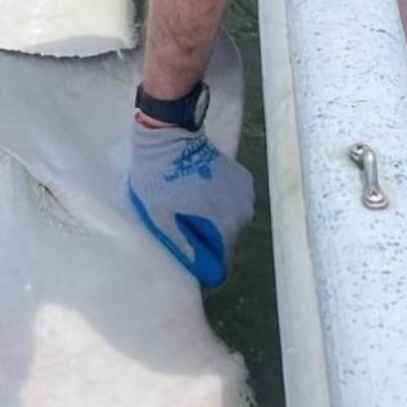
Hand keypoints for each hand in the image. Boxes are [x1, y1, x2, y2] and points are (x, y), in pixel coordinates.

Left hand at [127, 119, 253, 285]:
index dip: (204, 261)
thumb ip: (182, 246)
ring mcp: (246, 195)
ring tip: (192, 204)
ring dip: (215, 219)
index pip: (222, 263)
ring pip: (231, 221)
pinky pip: (233, 202)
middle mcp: (244, 214)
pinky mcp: (244, 179)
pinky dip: (220, 201)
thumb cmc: (160, 179)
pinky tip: (202, 190)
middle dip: (208, 238)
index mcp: (226, 228)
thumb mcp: (160, 218)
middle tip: (183, 222)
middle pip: (227, 241)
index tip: (188, 250)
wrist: (171, 136)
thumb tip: (203, 271)